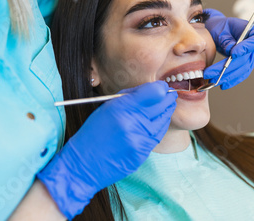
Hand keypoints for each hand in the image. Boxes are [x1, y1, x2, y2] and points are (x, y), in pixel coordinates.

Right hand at [37, 81, 176, 218]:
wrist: (84, 165)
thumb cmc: (93, 133)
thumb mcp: (106, 108)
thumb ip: (130, 97)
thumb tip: (151, 90)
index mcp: (120, 108)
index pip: (151, 93)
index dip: (160, 88)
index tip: (162, 86)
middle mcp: (132, 123)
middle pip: (160, 105)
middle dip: (167, 98)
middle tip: (170, 94)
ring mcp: (139, 140)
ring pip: (163, 120)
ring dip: (167, 111)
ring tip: (167, 105)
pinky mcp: (142, 153)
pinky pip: (158, 135)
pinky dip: (161, 125)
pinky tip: (161, 120)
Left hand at [203, 8, 253, 89]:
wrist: (219, 31)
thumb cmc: (220, 27)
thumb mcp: (221, 29)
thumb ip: (227, 39)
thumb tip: (231, 51)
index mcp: (252, 32)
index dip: (249, 47)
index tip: (233, 53)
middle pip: (245, 59)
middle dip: (227, 68)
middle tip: (210, 73)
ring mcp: (252, 58)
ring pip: (242, 70)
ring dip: (227, 77)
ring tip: (211, 80)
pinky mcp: (246, 66)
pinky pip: (241, 75)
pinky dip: (231, 80)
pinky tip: (222, 84)